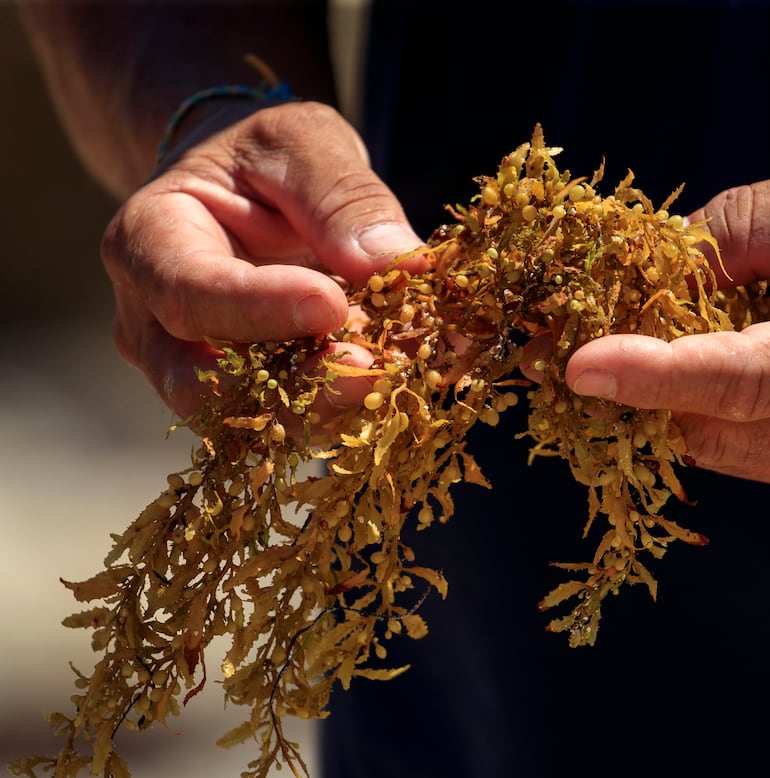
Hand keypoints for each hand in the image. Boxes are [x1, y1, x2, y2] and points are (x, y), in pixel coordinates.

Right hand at [101, 100, 424, 419]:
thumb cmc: (266, 161)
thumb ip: (342, 197)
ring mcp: (195, 374)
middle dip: (294, 388)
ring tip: (399, 368)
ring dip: (331, 406)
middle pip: (207, 386)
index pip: (189, 292)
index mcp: (148, 243)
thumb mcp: (303, 144)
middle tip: (373, 367)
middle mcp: (156, 324)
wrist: (249, 195)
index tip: (332, 302)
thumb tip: (399, 262)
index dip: (259, 308)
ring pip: (255, 420)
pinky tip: (400, 377)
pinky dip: (349, 406)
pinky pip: (293, 420)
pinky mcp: (246, 400)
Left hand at [564, 151, 769, 508]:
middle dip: (642, 391)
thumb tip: (668, 262)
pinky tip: (719, 377)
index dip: (652, 374)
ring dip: (675, 407)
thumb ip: (761, 222)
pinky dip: (720, 422)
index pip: (743, 382)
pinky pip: (760, 461)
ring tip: (649, 350)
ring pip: (729, 456)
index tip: (577, 364)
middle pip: (716, 432)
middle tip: (587, 342)